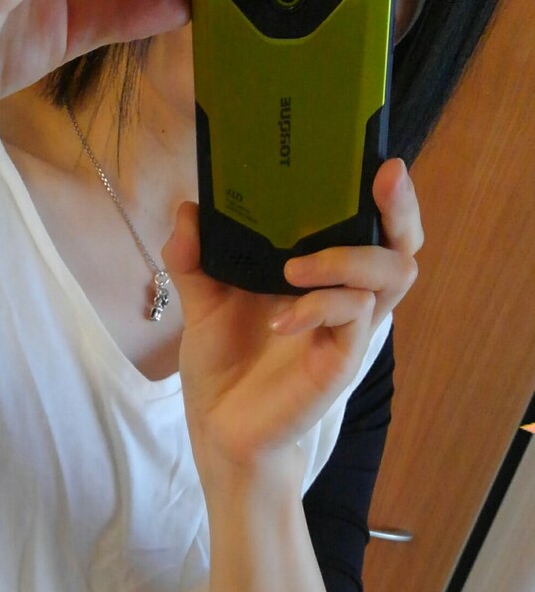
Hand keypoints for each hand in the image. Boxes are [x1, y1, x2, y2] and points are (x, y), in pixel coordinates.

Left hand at [163, 158, 422, 475]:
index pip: (371, 228)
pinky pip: (354, 320)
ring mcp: (347, 331)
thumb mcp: (202, 304)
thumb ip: (194, 258)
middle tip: (381, 180)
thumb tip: (189, 209)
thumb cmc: (224, 368)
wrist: (219, 432)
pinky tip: (280, 320)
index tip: (376, 159)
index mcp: (321, 278)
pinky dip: (319, 307)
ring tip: (295, 268)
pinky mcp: (339, 362)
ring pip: (391, 276)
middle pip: (403, 246)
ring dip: (349, 258)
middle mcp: (344, 300)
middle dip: (400, 208)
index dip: (384, 194)